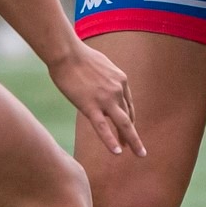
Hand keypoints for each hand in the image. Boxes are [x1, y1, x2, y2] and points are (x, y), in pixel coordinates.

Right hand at [45, 40, 145, 156]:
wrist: (67, 53)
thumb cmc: (79, 56)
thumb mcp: (102, 64)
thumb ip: (106, 78)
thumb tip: (103, 84)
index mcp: (121, 80)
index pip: (128, 105)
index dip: (130, 119)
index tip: (129, 129)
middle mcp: (117, 90)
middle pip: (128, 116)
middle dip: (132, 134)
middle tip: (138, 149)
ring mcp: (105, 99)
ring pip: (122, 124)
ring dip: (131, 140)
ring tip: (137, 153)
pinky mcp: (90, 106)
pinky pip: (102, 127)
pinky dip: (110, 140)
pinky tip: (117, 152)